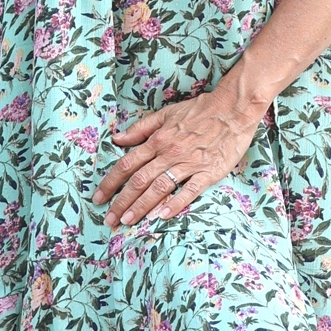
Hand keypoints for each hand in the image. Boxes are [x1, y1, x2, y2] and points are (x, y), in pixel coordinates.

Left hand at [92, 86, 265, 227]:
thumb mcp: (166, 114)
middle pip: (138, 180)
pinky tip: (162, 216)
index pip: (127, 164)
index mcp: (157, 140)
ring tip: (128, 222)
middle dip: (121, 201)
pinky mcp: (208, 172)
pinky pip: (188, 190)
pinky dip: (174, 204)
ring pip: (159, 187)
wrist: (232, 109)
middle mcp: (169, 153)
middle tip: (109, 220)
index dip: (110, 183)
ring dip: (141, 206)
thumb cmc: (200, 110)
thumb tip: (117, 139)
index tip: (98, 198)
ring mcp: (188, 163)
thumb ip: (141, 128)